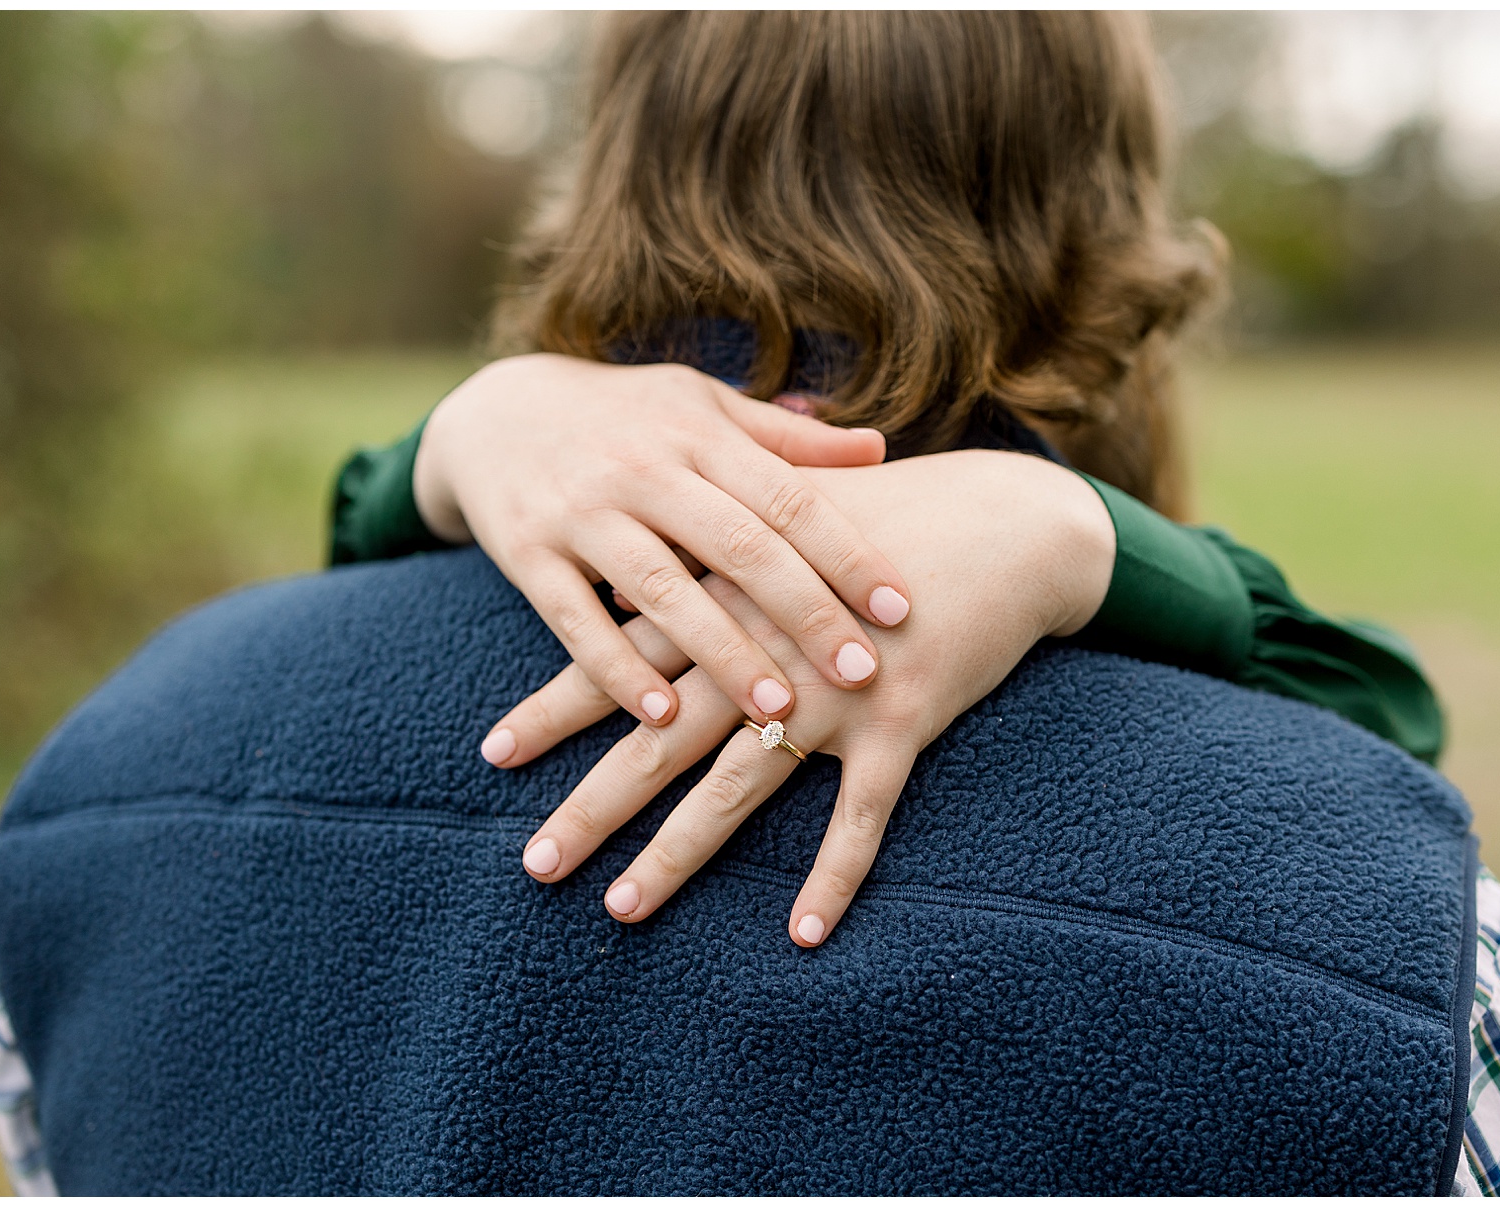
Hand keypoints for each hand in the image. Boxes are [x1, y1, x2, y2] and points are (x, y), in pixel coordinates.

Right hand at [413, 355, 913, 743]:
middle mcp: (643, 470)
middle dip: (805, 614)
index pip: (788, 496)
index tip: (900, 608)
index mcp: (698, 434)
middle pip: (738, 547)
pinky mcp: (525, 554)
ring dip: (724, 654)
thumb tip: (881, 448)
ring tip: (779, 713)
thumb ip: (783, 439)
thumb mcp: (699, 407)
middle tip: (864, 674)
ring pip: (662, 591)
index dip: (847, 553)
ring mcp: (581, 513)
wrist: (492, 411)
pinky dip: (615, 670)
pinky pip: (574, 620)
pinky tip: (660, 714)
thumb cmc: (624, 416)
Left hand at [491, 451, 1117, 944]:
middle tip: (533, 864)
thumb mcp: (794, 515)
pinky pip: (861, 815)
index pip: (625, 660)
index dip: (557, 707)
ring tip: (619, 908)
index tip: (492, 751)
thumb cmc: (895, 516)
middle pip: (660, 738)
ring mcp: (833, 690)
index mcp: (733, 595)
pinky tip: (804, 936)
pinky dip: (834, 876)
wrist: (1006, 520)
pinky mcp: (902, 721)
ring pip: (738, 788)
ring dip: (676, 855)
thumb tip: (644, 562)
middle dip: (592, 805)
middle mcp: (766, 648)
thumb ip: (719, 545)